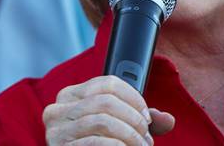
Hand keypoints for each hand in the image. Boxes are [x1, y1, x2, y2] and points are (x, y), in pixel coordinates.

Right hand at [43, 75, 174, 144]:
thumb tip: (168, 120)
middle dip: (134, 120)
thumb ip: (140, 119)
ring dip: (129, 136)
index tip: (147, 117)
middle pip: (107, 101)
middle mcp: (58, 108)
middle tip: (146, 138)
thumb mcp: (118, 126)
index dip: (134, 98)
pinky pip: (95, 141)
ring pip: (103, 121)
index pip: (108, 83)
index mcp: (71, 95)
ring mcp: (55, 129)